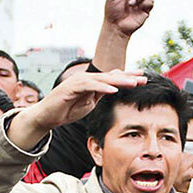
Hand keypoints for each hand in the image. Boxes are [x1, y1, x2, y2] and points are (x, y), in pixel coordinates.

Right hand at [11, 70, 146, 148]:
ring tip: (133, 83)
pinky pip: (90, 86)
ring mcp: (79, 81)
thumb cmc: (67, 110)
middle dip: (128, 77)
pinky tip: (114, 89)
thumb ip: (100, 95)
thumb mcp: (89, 103)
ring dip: (119, 80)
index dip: (128, 77)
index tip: (144, 78)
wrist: (48, 116)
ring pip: (103, 79)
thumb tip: (113, 88)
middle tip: (144, 78)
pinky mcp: (71, 87)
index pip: (113, 78)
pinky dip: (102, 87)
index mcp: (93, 83)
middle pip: (111, 76)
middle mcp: (87, 78)